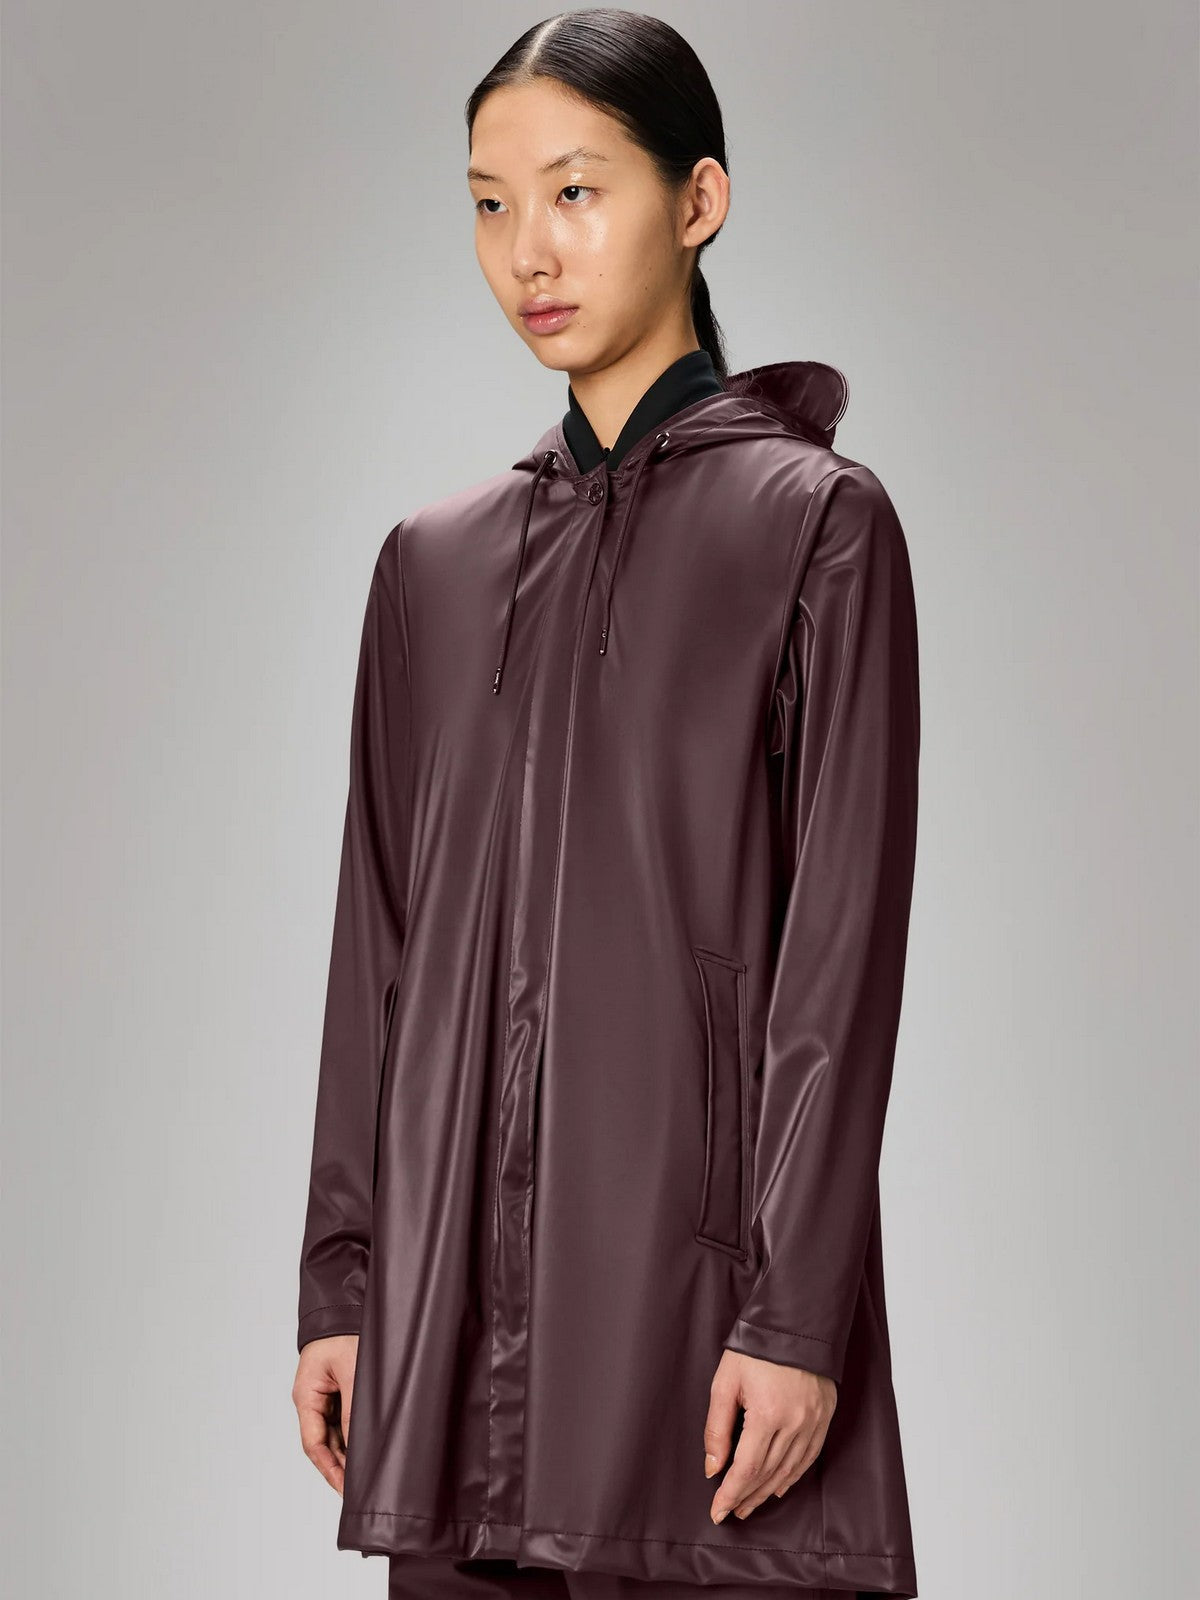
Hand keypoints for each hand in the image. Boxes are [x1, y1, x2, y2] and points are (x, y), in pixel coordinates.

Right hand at [293, 1333, 358, 1495]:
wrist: (348, 1303)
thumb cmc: (345, 1330)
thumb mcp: (352, 1371)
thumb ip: (353, 1411)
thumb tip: (358, 1447)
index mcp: (306, 1396)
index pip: (314, 1444)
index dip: (331, 1470)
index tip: (347, 1489)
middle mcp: (313, 1399)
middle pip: (324, 1444)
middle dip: (342, 1467)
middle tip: (363, 1490)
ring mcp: (325, 1396)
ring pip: (335, 1434)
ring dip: (349, 1453)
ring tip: (369, 1474)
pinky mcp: (339, 1390)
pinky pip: (344, 1420)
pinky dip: (355, 1435)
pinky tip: (369, 1448)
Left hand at [703, 1347, 836, 1522]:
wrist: (794, 1323)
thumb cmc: (755, 1348)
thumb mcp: (725, 1382)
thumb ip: (717, 1429)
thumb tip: (712, 1468)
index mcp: (768, 1414)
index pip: (747, 1468)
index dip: (730, 1494)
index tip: (717, 1512)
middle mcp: (795, 1423)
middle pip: (768, 1474)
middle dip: (746, 1497)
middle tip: (730, 1512)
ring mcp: (813, 1421)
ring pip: (789, 1470)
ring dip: (767, 1491)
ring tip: (749, 1504)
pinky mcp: (824, 1416)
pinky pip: (809, 1457)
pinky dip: (792, 1476)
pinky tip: (779, 1486)